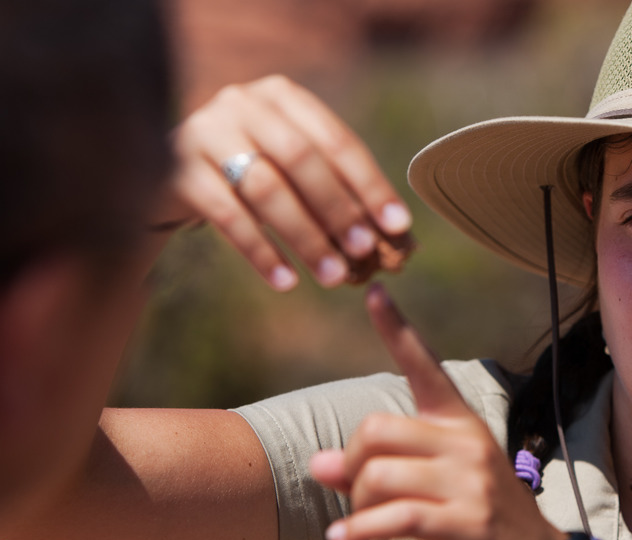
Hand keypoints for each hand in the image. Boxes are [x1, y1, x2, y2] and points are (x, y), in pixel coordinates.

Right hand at [163, 76, 414, 289]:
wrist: (164, 173)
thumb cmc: (250, 173)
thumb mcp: (292, 169)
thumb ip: (335, 189)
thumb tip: (395, 236)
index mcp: (283, 97)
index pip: (337, 140)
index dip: (370, 184)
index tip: (397, 225)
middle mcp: (243, 103)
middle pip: (301, 159)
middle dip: (338, 208)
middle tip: (364, 251)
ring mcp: (206, 132)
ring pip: (266, 188)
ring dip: (305, 237)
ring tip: (332, 275)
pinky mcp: (178, 170)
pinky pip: (228, 215)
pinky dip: (261, 252)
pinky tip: (286, 282)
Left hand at [310, 284, 565, 539]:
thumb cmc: (474, 518)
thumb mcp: (429, 485)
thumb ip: (377, 467)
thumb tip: (317, 464)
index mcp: (459, 420)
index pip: (424, 366)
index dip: (396, 329)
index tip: (373, 290)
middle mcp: (466, 440)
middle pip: (376, 429)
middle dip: (351, 463)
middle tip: (356, 492)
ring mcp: (471, 480)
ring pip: (379, 474)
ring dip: (356, 503)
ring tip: (360, 521)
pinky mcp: (468, 521)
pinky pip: (396, 516)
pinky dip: (360, 528)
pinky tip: (342, 536)